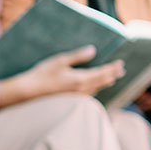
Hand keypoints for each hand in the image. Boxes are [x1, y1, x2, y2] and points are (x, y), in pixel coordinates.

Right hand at [0, 46, 121, 104]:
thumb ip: (78, 56)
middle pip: (104, 82)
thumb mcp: (60, 61)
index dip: (113, 68)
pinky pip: (90, 93)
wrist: (29, 92)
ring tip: (110, 77)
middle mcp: (83, 89)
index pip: (104, 73)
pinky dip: (96, 87)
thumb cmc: (43, 74)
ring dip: (106, 82)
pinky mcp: (72, 99)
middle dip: (113, 75)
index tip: (121, 63)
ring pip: (98, 89)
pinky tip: (94, 86)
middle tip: (121, 70)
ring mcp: (78, 96)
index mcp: (82, 79)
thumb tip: (92, 50)